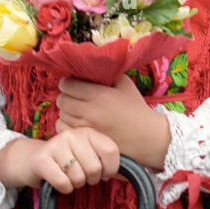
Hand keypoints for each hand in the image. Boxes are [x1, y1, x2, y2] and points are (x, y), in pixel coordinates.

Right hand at [0, 126, 120, 195]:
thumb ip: (108, 162)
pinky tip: (59, 181)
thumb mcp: (88, 156)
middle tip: (82, 175)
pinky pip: (63, 183)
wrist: (33, 160)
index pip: (111, 151)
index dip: (111, 169)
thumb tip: (128, 175)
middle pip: (95, 168)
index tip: (103, 173)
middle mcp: (72, 135)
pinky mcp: (41, 160)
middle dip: (91, 179)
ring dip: (75, 184)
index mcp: (88, 132)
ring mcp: (56, 145)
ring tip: (68, 176)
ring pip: (78, 177)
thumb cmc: (67, 161)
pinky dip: (64, 188)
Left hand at [56, 74, 170, 169]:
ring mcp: (88, 128)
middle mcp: (91, 112)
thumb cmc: (137, 109)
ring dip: (66, 110)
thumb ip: (107, 74)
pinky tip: (75, 122)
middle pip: (62, 100)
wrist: (147, 137)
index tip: (70, 83)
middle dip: (65, 96)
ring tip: (74, 109)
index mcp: (100, 95)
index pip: (68, 85)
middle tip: (71, 96)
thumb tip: (90, 68)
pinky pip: (64, 130)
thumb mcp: (126, 85)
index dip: (67, 82)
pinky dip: (66, 125)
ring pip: (62, 116)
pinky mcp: (88, 140)